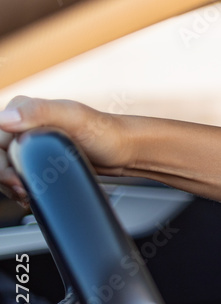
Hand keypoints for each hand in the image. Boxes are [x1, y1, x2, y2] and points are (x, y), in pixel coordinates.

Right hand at [0, 96, 133, 204]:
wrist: (124, 150)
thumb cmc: (105, 132)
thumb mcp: (73, 117)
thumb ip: (40, 112)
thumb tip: (7, 119)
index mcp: (23, 109)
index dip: (1, 163)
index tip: (15, 179)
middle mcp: (23, 123)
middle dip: (5, 176)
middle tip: (22, 190)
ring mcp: (30, 141)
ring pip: (5, 166)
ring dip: (10, 184)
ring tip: (27, 194)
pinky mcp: (38, 157)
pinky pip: (17, 172)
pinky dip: (18, 186)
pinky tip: (29, 193)